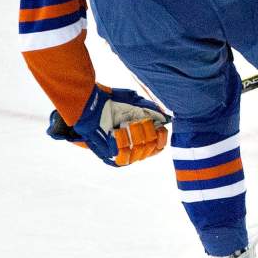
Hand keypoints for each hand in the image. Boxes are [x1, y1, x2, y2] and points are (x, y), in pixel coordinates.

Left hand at [48, 86, 169, 166]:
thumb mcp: (136, 102)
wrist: (90, 104)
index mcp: (141, 134)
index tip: (159, 128)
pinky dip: (121, 142)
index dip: (161, 138)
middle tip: (136, 123)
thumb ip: (153, 110)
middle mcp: (132, 145)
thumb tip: (167, 119)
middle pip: (150, 149)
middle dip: (146, 134)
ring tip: (124, 126)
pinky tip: (115, 132)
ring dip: (134, 137)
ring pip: (138, 153)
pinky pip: (122, 155)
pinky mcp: (108, 154)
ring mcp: (121, 151)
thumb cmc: (112, 101)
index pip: (158, 146)